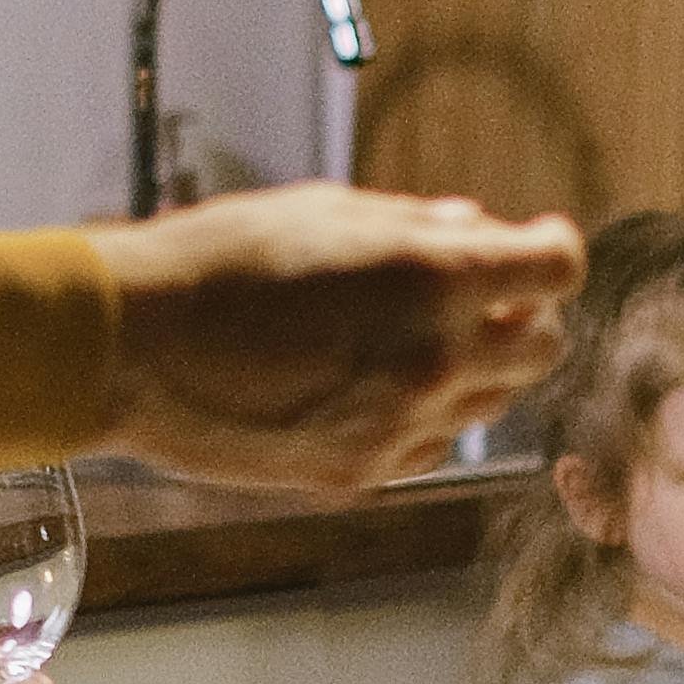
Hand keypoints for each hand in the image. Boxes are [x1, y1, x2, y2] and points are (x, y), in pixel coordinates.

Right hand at [97, 187, 579, 490]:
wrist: (126, 349)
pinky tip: (372, 383)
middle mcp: (433, 358)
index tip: (530, 245)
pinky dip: (424, 414)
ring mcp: (401, 425)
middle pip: (544, 344)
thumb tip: (478, 226)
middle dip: (521, 314)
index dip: (548, 251)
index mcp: (433, 278)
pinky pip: (434, 444)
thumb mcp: (326, 212)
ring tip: (410, 336)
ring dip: (475, 365)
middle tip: (478, 294)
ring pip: (494, 401)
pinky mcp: (362, 471)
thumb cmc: (215, 261)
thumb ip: (418, 224)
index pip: (558, 269)